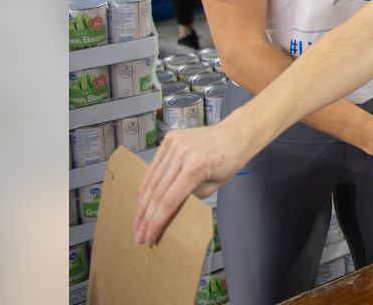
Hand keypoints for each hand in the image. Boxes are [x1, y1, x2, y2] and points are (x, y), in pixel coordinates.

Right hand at [134, 122, 251, 244]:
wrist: (236, 134)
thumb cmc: (230, 161)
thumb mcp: (213, 186)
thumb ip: (190, 198)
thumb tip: (167, 213)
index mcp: (196, 166)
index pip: (169, 201)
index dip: (156, 222)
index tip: (148, 238)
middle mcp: (182, 154)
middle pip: (157, 192)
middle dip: (146, 218)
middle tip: (138, 236)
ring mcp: (174, 144)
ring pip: (152, 180)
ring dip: (142, 204)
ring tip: (137, 223)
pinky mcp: (170, 139)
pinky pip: (153, 166)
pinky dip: (146, 185)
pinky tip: (141, 201)